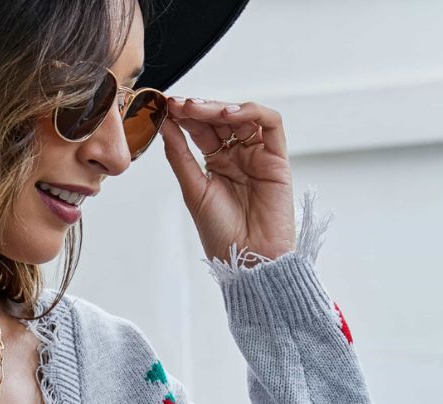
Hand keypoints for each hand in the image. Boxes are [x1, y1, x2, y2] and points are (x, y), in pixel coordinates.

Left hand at [160, 97, 296, 264]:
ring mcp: (258, 155)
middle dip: (198, 109)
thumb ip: (180, 157)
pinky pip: (270, 124)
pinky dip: (251, 112)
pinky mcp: (277, 158)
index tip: (165, 108)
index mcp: (217, 165)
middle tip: (178, 105)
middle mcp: (238, 157)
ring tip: (197, 109)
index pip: (201, 131)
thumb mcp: (194, 191)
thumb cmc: (222, 236)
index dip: (185, 117)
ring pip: (242, 117)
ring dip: (219, 108)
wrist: (248, 260)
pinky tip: (229, 114)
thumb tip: (165, 126)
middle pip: (219, 120)